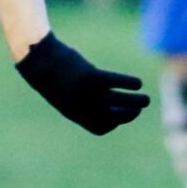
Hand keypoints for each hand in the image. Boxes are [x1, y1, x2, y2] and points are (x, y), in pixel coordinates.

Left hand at [15, 32, 148, 134]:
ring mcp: (86, 93)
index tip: (122, 113)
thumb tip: (107, 104)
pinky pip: (115, 83)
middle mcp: (82, 107)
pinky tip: (137, 83)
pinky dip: (129, 83)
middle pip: (113, 116)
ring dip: (136, 102)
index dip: (115, 122)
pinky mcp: (90, 76)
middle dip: (130, 114)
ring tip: (147, 99)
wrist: (39, 61)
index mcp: (75, 114)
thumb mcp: (66, 95)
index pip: (102, 127)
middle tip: (141, 106)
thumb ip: (84, 102)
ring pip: (118, 101)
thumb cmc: (54, 77)